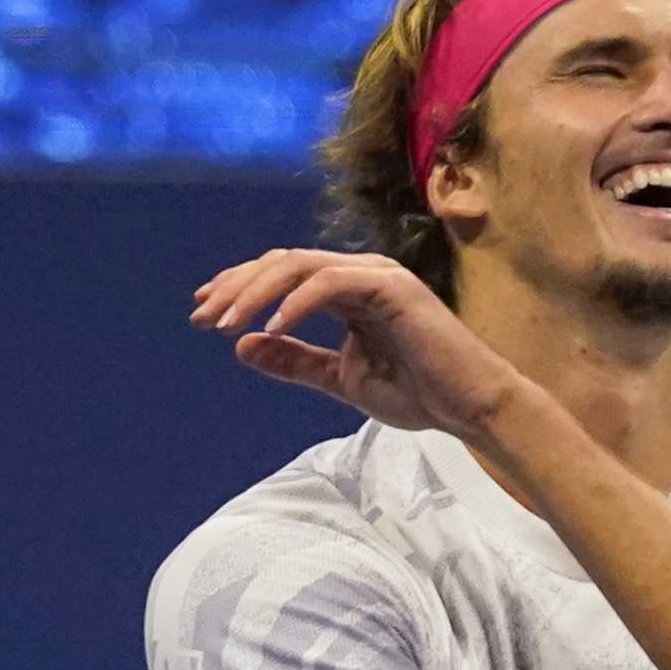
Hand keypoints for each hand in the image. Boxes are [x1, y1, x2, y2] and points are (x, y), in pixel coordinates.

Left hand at [190, 249, 525, 437]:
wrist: (468, 407)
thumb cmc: (417, 392)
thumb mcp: (340, 378)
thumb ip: (296, 360)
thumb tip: (243, 344)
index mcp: (351, 290)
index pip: (284, 274)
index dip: (240, 288)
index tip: (204, 313)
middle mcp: (362, 273)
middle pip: (283, 262)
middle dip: (237, 286)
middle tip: (202, 316)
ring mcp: (378, 276)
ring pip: (300, 265)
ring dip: (255, 292)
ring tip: (226, 323)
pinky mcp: (391, 288)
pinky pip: (330, 283)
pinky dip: (295, 302)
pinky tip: (271, 327)